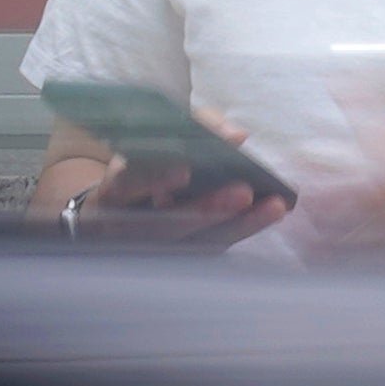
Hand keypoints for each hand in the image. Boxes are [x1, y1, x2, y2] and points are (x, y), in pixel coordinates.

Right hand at [47, 112, 289, 251]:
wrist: (115, 213)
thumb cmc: (143, 165)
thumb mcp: (156, 139)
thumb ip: (196, 126)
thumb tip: (235, 135)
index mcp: (112, 194)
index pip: (124, 186)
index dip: (153, 180)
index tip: (185, 171)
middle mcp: (128, 228)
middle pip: (165, 224)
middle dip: (205, 208)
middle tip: (243, 192)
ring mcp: (153, 251)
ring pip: (195, 242)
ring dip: (236, 224)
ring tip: (272, 205)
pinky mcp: (179, 259)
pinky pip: (211, 247)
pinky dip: (241, 228)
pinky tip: (269, 212)